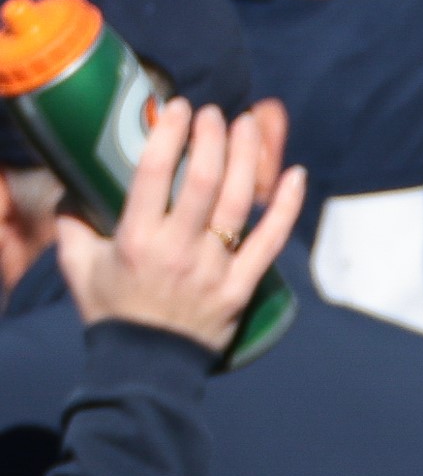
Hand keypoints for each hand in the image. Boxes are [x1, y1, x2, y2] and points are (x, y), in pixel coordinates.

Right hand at [57, 100, 308, 352]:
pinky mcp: (242, 286)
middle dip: (213, 138)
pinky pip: (271, 240)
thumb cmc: (112, 311)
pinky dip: (287, 206)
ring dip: (248, 158)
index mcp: (135, 240)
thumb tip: (73, 187)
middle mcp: (176, 250)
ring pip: (238, 202)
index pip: (152, 175)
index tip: (179, 109)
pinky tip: (297, 174)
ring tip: (250, 125)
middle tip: (216, 113)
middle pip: (202, 181)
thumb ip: (72, 225)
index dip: (170, 135)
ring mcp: (214, 268)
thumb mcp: (78, 267)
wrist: (144, 366)